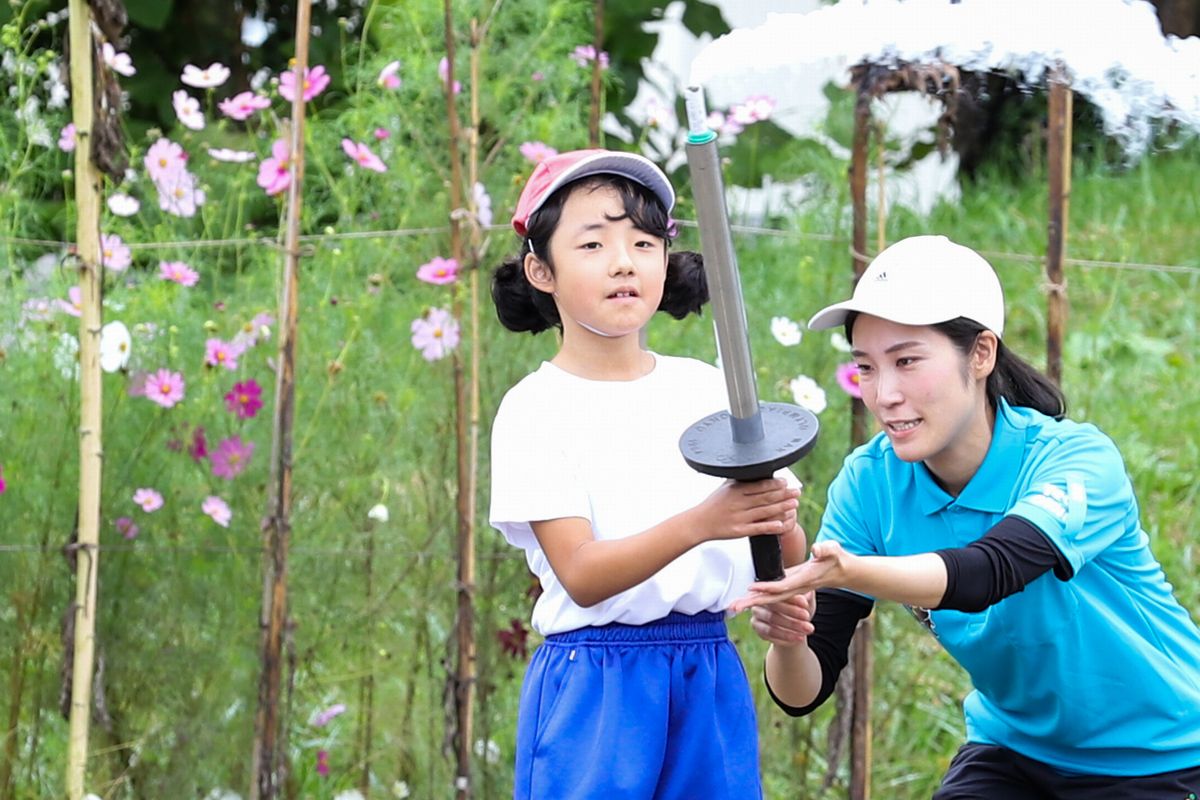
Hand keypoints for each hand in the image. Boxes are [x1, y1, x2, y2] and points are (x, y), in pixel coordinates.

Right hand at [691, 478, 799, 542]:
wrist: (698, 523)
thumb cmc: (711, 505)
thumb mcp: (723, 488)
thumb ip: (739, 481)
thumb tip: (753, 472)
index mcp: (735, 490)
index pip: (759, 485)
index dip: (775, 484)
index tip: (786, 483)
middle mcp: (738, 503)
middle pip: (765, 497)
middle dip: (783, 494)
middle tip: (796, 492)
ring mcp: (739, 517)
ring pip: (764, 511)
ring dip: (781, 507)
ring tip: (794, 504)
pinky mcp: (739, 531)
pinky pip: (758, 528)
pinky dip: (770, 526)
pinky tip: (781, 524)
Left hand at [730, 540, 851, 612]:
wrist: (841, 572)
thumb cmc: (836, 558)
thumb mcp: (833, 551)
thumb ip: (825, 550)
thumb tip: (817, 550)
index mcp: (805, 579)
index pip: (784, 585)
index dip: (768, 587)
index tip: (752, 588)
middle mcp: (797, 587)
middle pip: (772, 598)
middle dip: (753, 602)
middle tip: (734, 607)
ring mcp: (792, 588)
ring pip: (770, 598)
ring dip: (752, 602)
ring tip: (734, 606)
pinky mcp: (789, 584)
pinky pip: (772, 594)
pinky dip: (759, 597)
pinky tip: (746, 597)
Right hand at [748, 591, 814, 645]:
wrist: (794, 629)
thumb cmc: (799, 610)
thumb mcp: (806, 603)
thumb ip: (806, 596)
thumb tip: (807, 593)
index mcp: (769, 590)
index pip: (778, 592)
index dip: (792, 598)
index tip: (805, 603)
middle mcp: (759, 602)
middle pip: (773, 606)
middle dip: (791, 612)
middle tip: (807, 617)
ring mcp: (756, 616)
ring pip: (771, 620)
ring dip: (790, 626)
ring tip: (806, 631)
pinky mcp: (758, 630)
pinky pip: (769, 634)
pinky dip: (785, 636)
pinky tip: (798, 638)